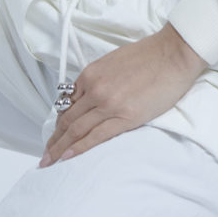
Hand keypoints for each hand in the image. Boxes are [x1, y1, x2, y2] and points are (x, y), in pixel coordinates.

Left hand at [38, 22, 208, 166]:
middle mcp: (94, 89)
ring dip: (60, 147)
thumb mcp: (112, 61)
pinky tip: (68, 157)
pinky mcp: (125, 117)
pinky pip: (96, 137)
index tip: (53, 134)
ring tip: (50, 162)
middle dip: (54, 139)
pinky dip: (79, 148)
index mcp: (90, 74)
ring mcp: (108, 104)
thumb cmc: (147, 55)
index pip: (67, 103)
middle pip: (67, 119)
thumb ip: (97, 79)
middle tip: (45, 154)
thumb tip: (88, 96)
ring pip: (76, 130)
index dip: (57, 122)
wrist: (172, 55)